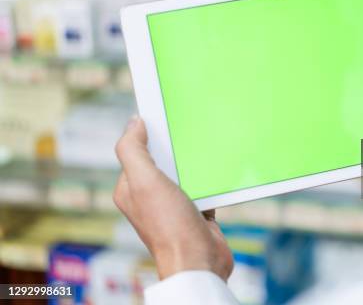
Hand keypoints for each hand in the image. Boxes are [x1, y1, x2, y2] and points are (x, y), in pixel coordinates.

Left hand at [113, 117, 233, 280]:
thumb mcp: (145, 181)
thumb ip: (133, 150)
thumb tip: (133, 122)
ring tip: (205, 149)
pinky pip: (203, 186)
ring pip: (184, 171)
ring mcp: (173, 204)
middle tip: (189, 130)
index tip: (164, 115)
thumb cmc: (170, 225)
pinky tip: (218, 172)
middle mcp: (150, 196)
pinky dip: (210, 179)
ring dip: (195, 163)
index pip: (136, 150)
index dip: (148, 132)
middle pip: (163, 159)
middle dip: (174, 146)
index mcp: (131, 189)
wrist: (199, 261)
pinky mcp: (196, 211)